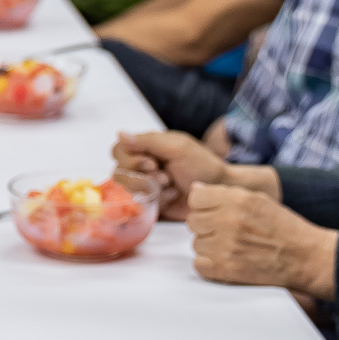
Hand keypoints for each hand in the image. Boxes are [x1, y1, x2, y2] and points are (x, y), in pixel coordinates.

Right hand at [112, 130, 233, 218]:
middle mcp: (142, 166)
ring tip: (170, 185)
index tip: (151, 163)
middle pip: (119, 172)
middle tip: (165, 176)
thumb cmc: (202, 163)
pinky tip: (173, 196)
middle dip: (142, 177)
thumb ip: (148, 141)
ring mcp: (146, 185)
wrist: (219, 188)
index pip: (119, 151)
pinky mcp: (152, 203)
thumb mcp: (177, 147)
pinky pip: (142, 205)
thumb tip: (120, 134)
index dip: (129, 159)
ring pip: (128, 190)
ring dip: (150, 188)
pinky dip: (158, 201)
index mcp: (146, 148)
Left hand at [186, 183, 336, 297]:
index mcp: (238, 199)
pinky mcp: (226, 270)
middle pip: (193, 221)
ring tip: (230, 246)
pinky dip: (209, 265)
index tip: (212, 210)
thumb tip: (196, 189)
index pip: (196, 197)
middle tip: (223, 230)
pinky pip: (199, 265)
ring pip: (196, 243)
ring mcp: (226, 247)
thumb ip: (226, 193)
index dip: (203, 204)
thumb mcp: (258, 199)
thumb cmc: (284, 228)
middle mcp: (229, 221)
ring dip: (209, 246)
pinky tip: (226, 260)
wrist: (305, 257)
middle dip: (206, 225)